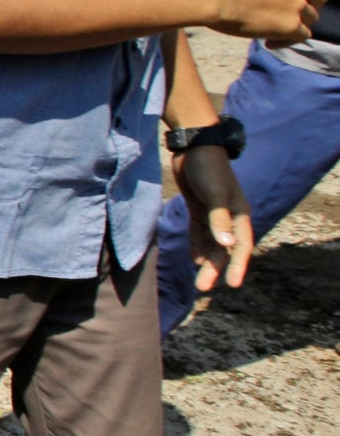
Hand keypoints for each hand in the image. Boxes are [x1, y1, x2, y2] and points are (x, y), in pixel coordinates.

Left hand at [172, 143, 252, 293]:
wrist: (193, 146)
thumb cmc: (207, 168)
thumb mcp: (214, 194)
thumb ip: (219, 219)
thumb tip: (228, 244)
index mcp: (239, 214)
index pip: (241, 246)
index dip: (238, 265)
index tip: (233, 285)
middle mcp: (229, 216)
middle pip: (225, 249)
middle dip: (216, 268)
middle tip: (204, 289)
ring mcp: (214, 213)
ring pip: (212, 244)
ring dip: (207, 262)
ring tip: (199, 282)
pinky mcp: (199, 208)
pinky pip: (201, 234)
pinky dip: (199, 247)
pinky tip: (194, 261)